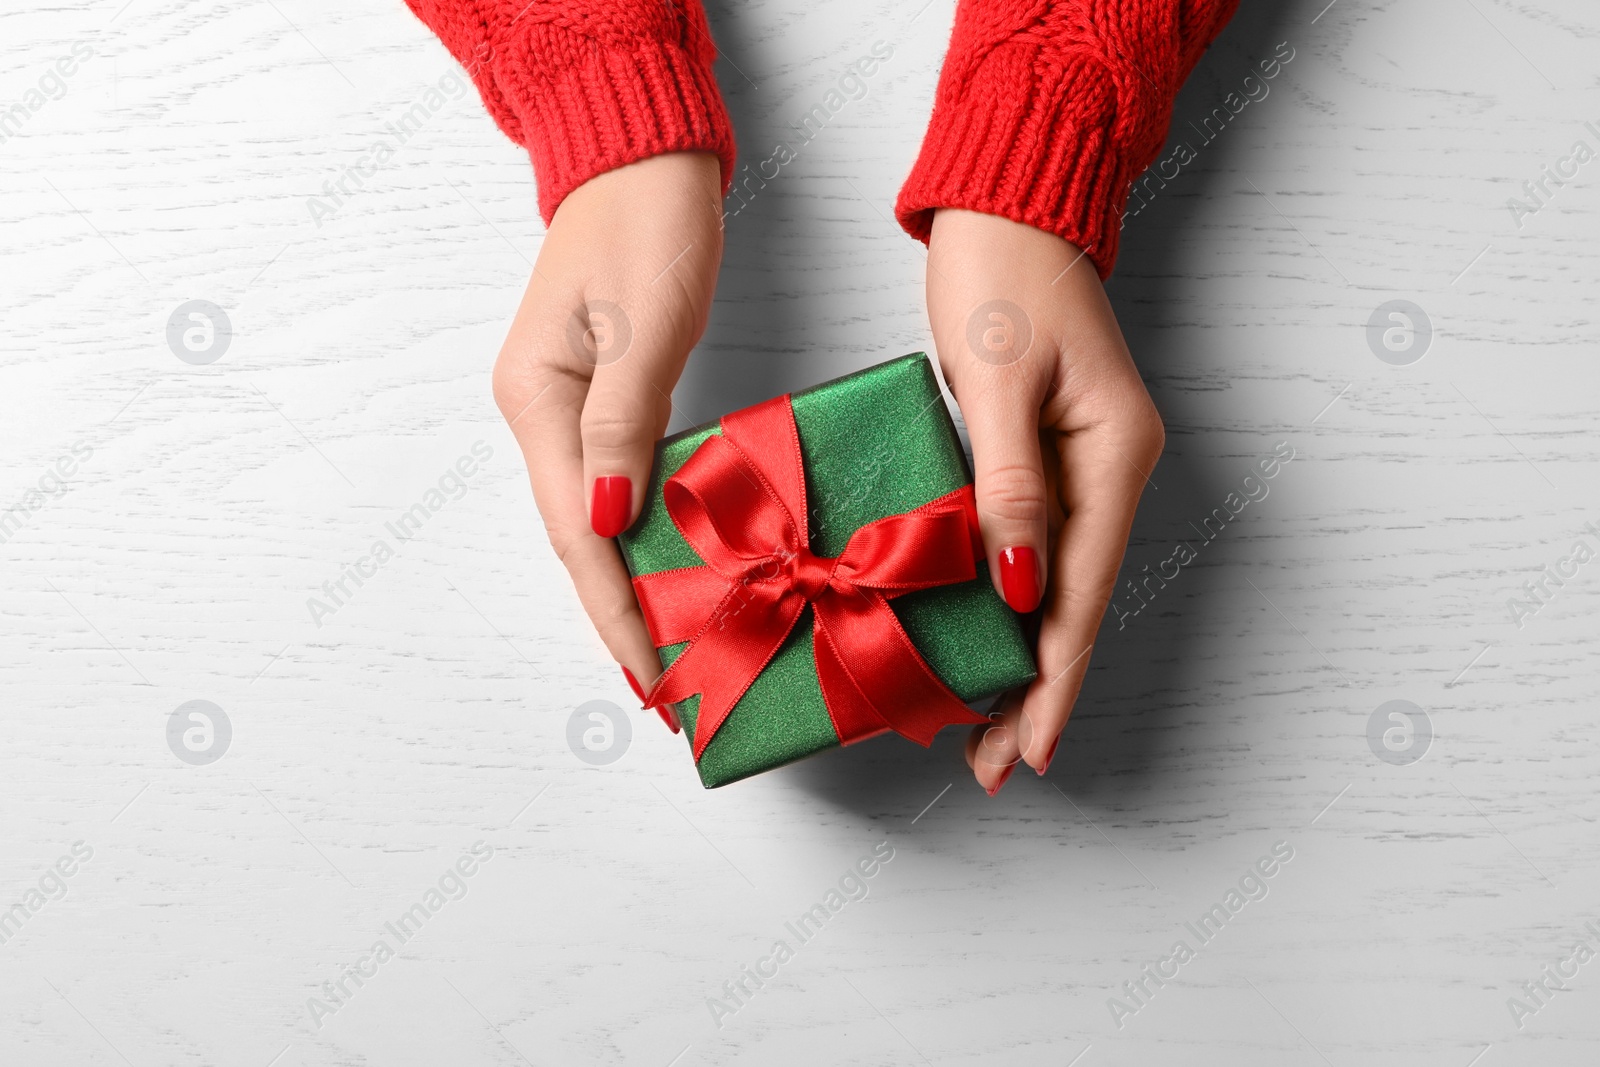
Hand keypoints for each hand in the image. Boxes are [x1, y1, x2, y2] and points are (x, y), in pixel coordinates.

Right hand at [491, 152, 724, 730]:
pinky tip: (667, 570)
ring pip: (593, 518)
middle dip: (617, 614)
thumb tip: (608, 519)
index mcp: (538, 398)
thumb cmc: (648, 223)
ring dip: (627, 584)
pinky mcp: (594, 396)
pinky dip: (639, 536)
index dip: (614, 606)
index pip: (577, 529)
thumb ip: (623, 423)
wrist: (641, 157)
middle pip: (576, 537)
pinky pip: (612, 485)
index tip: (649, 673)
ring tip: (667, 650)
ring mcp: (562, 406)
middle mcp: (538, 412)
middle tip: (665, 690)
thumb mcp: (643, 322)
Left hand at [924, 209, 1164, 794]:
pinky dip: (1011, 602)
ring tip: (981, 728)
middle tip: (991, 765)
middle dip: (1035, 688)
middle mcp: (1112, 470)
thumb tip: (1019, 583)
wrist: (1011, 207)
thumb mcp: (996, 375)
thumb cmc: (999, 275)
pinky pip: (1036, 547)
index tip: (1029, 749)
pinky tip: (986, 637)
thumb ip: (1007, 482)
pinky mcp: (1053, 454)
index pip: (1080, 592)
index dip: (1054, 678)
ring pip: (1056, 584)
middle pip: (1074, 603)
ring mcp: (1087, 464)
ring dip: (1023, 656)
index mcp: (1113, 455)